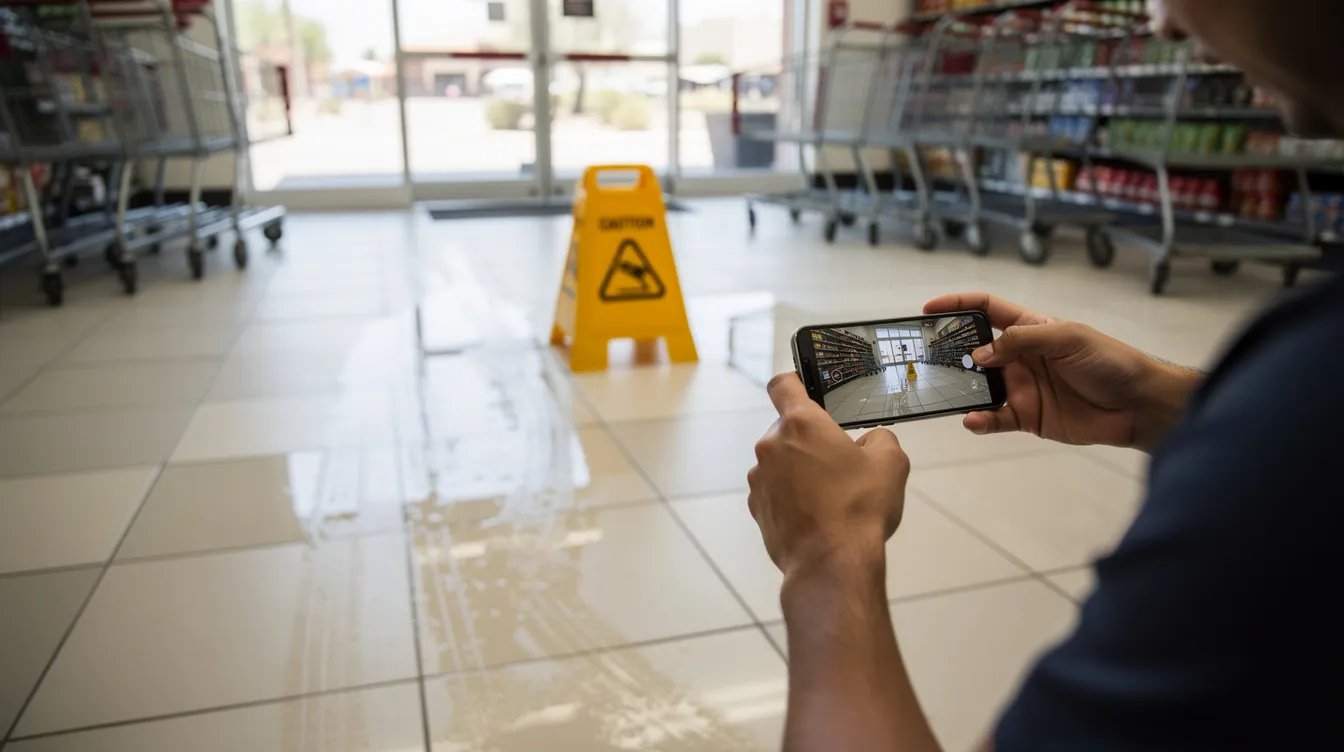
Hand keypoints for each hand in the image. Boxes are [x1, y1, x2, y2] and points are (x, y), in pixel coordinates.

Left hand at [748, 373, 910, 584]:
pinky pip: (775, 491)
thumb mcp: (891, 463)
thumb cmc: (859, 509)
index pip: (783, 385)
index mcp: (801, 424)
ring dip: (800, 471)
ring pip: (781, 463)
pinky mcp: (757, 508)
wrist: (831, 564)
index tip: (803, 389)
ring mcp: (759, 479)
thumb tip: (868, 442)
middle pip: (788, 430)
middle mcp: (771, 446)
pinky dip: (791, 497)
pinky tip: (816, 517)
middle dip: (811, 441)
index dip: (794, 382)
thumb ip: (879, 438)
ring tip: (831, 497)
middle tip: (840, 464)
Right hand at [923, 292, 1200, 452]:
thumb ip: (1021, 341)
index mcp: (1030, 328)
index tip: (929, 309)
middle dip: (950, 351)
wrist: (1138, 405)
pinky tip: (973, 420)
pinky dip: (980, 420)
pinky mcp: (1027, 417)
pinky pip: (995, 418)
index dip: (958, 305)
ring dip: (961, 388)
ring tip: (943, 390)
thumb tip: (979, 355)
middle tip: (925, 357)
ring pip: (980, 386)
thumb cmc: (1109, 362)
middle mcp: (1021, 356)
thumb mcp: (1066, 337)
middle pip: (975, 349)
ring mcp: (1022, 387)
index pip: (987, 310)